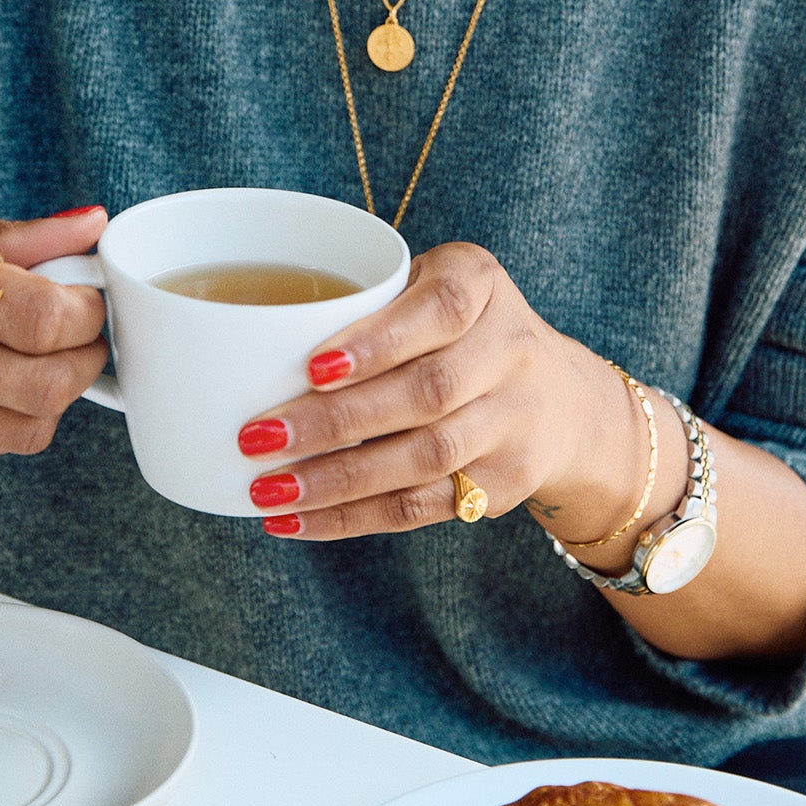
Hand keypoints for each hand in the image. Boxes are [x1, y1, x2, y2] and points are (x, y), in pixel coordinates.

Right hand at [0, 193, 109, 465]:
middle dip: (86, 359)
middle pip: (39, 384)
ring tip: (47, 359)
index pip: (34, 313)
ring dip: (55, 396)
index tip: (90, 294)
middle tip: (86, 332)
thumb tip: (86, 225)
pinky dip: (5, 421)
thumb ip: (3, 234)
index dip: (85, 310)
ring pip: (18, 431)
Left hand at [234, 241, 677, 542]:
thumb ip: (366, 300)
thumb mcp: (430, 285)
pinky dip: (354, 518)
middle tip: (257, 437)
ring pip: (425, 459)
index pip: (437, 311)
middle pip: (425, 394)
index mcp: (480, 284)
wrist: (560, 396)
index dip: (377, 342)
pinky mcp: (505, 483)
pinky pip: (423, 507)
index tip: (312, 367)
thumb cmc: (458, 328)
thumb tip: (245, 344)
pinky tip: (298, 521)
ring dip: (338, 481)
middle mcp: (510, 350)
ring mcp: (514, 421)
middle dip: (335, 422)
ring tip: (268, 490)